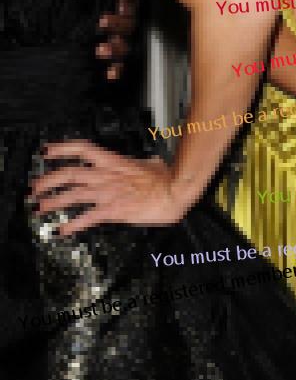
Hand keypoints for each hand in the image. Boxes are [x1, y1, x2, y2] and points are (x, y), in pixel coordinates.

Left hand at [30, 141, 182, 235]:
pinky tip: (62, 230)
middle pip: (69, 173)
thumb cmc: (167, 179)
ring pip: (72, 194)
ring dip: (52, 201)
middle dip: (48, 180)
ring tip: (39, 208)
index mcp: (114, 162)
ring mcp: (108, 192)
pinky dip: (72, 224)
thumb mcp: (153, 163)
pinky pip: (87, 217)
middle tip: (35, 187)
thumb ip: (145, 163)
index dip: (62, 149)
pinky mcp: (113, 210)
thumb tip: (150, 162)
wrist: (175, 191)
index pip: (83, 149)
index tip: (48, 151)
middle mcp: (107, 176)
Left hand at [96, 0, 137, 80]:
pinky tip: (110, 75)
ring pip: (124, 46)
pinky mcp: (118, 56)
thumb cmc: (101, 6)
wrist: (104, 30)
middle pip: (127, 24)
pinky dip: (116, 70)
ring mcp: (124, 41)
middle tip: (102, 21)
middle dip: (115, 23)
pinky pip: (121, 65)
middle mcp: (127, 24)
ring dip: (113, 48)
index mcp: (125, 7)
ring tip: (100, 50)